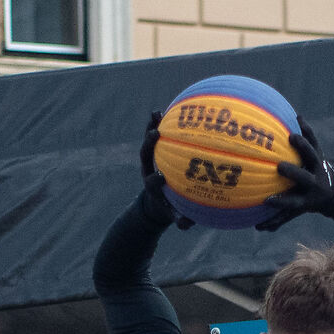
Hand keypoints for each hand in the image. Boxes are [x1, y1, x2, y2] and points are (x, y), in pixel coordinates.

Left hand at [138, 109, 193, 228]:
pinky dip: (162, 123)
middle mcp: (149, 171)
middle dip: (149, 146)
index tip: (161, 177)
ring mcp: (151, 160)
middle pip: (145, 156)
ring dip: (152, 127)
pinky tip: (169, 109)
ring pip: (150, 143)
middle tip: (154, 135)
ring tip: (157, 113)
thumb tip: (187, 224)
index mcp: (153, 187)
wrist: (156, 203)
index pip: (151, 183)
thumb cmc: (170, 209)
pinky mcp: (155, 152)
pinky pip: (159, 136)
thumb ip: (181, 220)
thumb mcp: (175, 217)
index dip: (154, 179)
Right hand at [256, 125, 333, 230]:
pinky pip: (314, 139)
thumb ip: (278, 219)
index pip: (293, 202)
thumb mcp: (295, 211)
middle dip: (294, 173)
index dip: (281, 202)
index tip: (267, 200)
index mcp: (307, 198)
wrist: (333, 190)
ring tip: (291, 136)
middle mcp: (314, 182)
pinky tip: (297, 117)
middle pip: (305, 178)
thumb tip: (257, 229)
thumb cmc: (305, 200)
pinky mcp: (319, 153)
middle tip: (280, 167)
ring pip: (312, 155)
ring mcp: (318, 166)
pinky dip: (307, 129)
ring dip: (303, 146)